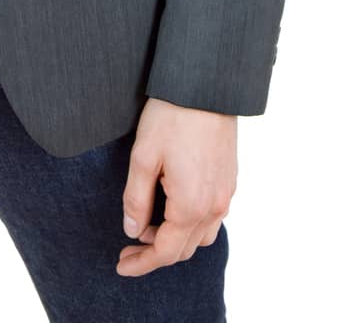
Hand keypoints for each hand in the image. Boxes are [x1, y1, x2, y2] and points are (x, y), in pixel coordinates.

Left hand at [117, 97, 236, 277]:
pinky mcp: (229, 180)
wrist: (206, 86)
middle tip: (128, 247)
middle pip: (184, 249)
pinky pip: (212, 216)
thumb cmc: (172, 117)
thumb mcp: (143, 157)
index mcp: (190, 205)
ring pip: (201, 236)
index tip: (121, 265)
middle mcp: (213, 206)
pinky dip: (191, 223)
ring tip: (148, 224)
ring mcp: (225, 193)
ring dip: (175, 239)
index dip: (141, 263)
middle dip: (154, 253)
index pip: (165, 251)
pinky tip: (172, 206)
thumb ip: (136, 198)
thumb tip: (132, 230)